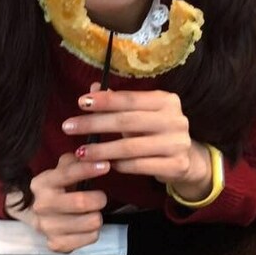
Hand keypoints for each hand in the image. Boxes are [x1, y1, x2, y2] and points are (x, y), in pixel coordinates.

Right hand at [6, 152, 109, 252]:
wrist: (31, 213)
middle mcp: (42, 206)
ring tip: (92, 212)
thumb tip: (92, 155)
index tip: (106, 166)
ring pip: (90, 222)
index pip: (67, 174)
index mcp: (42, 183)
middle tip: (100, 197)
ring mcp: (48, 227)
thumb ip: (74, 161)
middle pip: (81, 202)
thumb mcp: (59, 170)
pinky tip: (86, 226)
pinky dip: (93, 231)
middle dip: (98, 198)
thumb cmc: (54, 188)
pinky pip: (89, 238)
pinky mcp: (56, 245)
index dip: (88, 169)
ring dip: (97, 215)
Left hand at [62, 88, 211, 201]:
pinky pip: (139, 166)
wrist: (186, 159)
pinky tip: (105, 165)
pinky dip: (119, 165)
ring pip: (131, 147)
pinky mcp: (176, 165)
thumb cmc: (155, 131)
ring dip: (102, 150)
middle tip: (68, 127)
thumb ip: (117, 102)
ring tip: (81, 152)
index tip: (80, 103)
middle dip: (94, 124)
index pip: (130, 98)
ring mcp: (178, 143)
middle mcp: (175, 119)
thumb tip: (92, 88)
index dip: (104, 100)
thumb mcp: (139, 114)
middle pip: (126, 121)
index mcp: (166, 100)